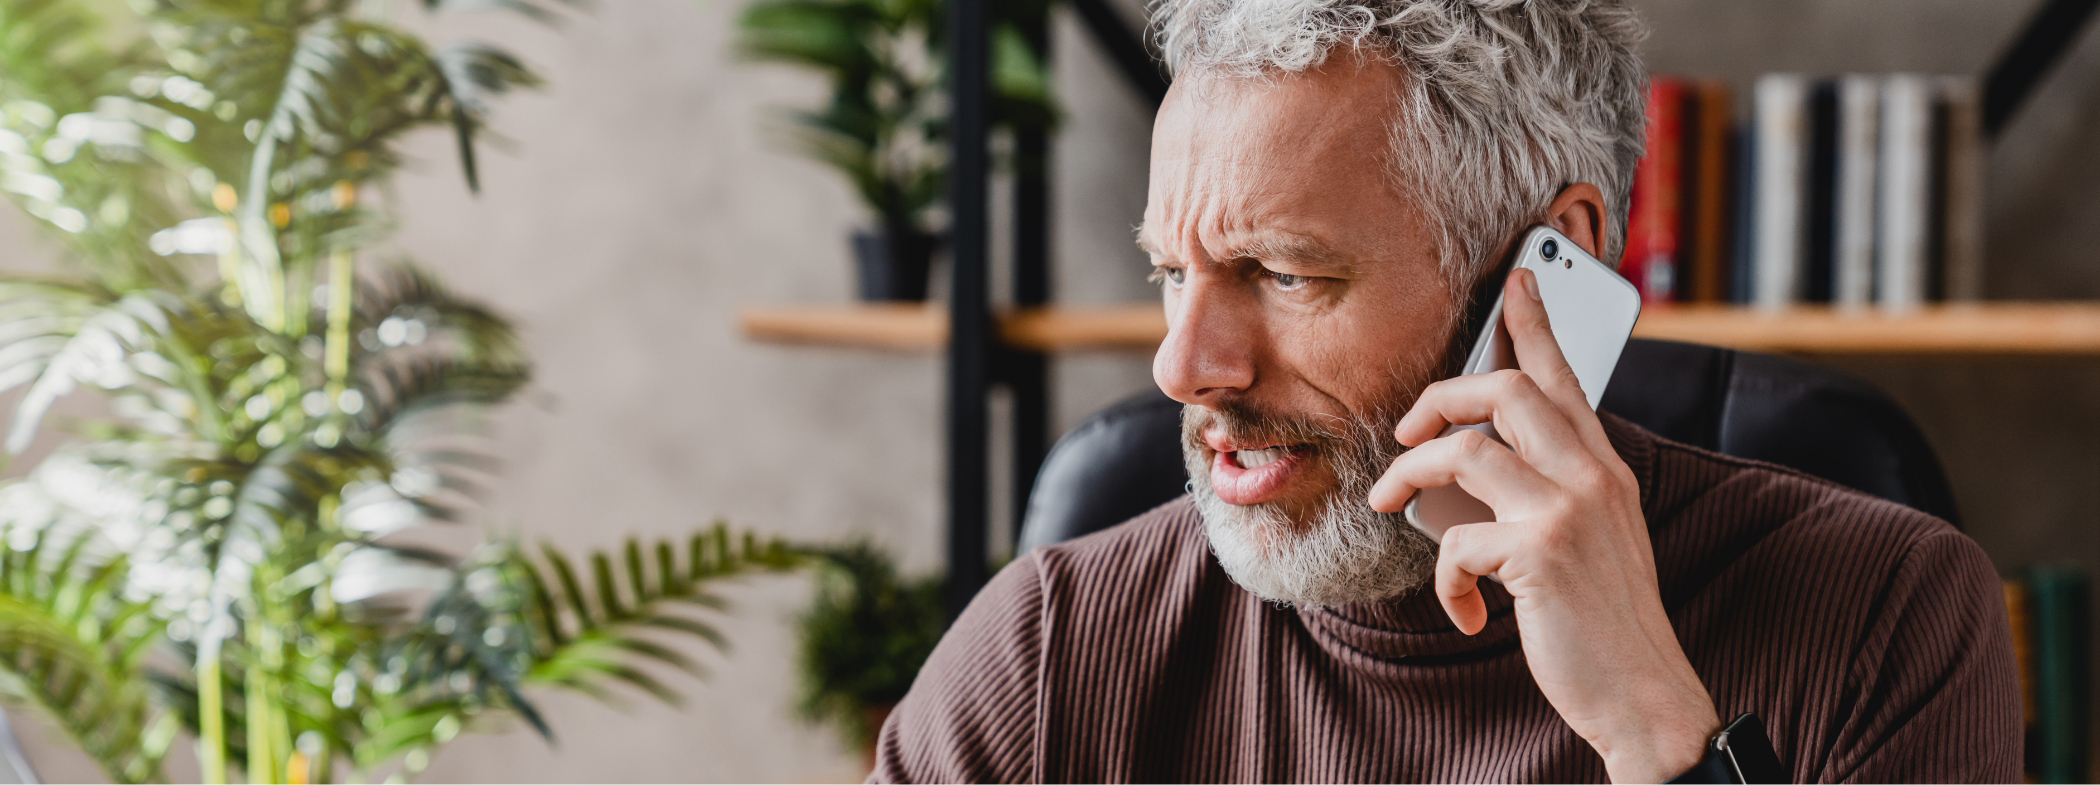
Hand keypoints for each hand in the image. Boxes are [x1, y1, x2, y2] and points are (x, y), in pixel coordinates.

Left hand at [1368, 268, 1719, 782]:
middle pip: (1504, 390)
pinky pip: (1457, 539)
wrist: (1645, 695)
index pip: (1565, 375)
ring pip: (1463, 451)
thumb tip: (1468, 470)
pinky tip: (1463, 608)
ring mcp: (1570, 510)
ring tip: (1392, 504)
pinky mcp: (1541, 553)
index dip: (1534, 322)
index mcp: (1604, 467)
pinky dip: (1445, 578)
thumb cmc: (1603, 622)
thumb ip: (1548, 493)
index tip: (1515, 278)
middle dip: (1437, 399)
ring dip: (1410, 477)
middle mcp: (1593, 475)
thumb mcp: (1588, 541)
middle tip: (1404, 432)